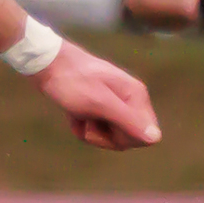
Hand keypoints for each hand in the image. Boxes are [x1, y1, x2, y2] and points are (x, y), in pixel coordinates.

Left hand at [33, 40, 160, 151]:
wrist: (47, 63)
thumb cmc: (73, 82)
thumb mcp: (100, 104)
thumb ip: (129, 121)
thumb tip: (156, 138)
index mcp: (137, 97)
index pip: (147, 136)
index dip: (124, 138)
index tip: (106, 125)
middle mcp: (131, 100)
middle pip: (128, 138)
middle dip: (104, 136)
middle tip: (88, 120)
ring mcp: (116, 104)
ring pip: (111, 136)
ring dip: (91, 132)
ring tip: (78, 115)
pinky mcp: (101, 106)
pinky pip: (98, 129)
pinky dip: (83, 126)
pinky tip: (74, 114)